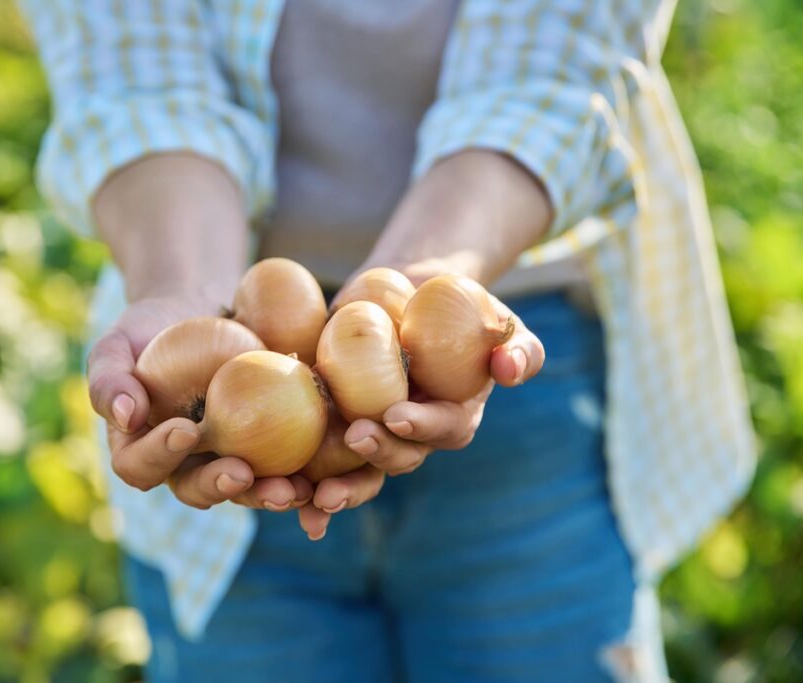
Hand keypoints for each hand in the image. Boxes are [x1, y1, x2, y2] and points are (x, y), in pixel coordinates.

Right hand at [89, 294, 312, 511]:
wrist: (198, 314)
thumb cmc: (147, 329)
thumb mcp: (117, 343)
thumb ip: (109, 379)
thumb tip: (126, 416)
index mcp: (141, 451)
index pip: (140, 466)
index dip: (158, 457)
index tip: (184, 430)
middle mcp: (184, 466)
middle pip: (197, 490)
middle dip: (219, 487)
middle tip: (241, 474)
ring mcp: (227, 460)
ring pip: (247, 489)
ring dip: (267, 495)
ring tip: (291, 491)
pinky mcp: (267, 447)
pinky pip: (285, 466)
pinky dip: (306, 475)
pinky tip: (325, 474)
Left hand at [297, 288, 544, 540]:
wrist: (406, 293)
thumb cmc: (460, 306)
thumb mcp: (497, 318)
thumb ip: (518, 345)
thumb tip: (510, 367)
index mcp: (453, 417)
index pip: (443, 428)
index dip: (423, 426)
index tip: (398, 415)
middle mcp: (413, 437)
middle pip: (399, 458)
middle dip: (378, 455)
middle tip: (356, 436)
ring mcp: (373, 434)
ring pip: (359, 473)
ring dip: (340, 489)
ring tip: (315, 496)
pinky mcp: (337, 424)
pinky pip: (321, 461)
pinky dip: (304, 482)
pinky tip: (284, 494)